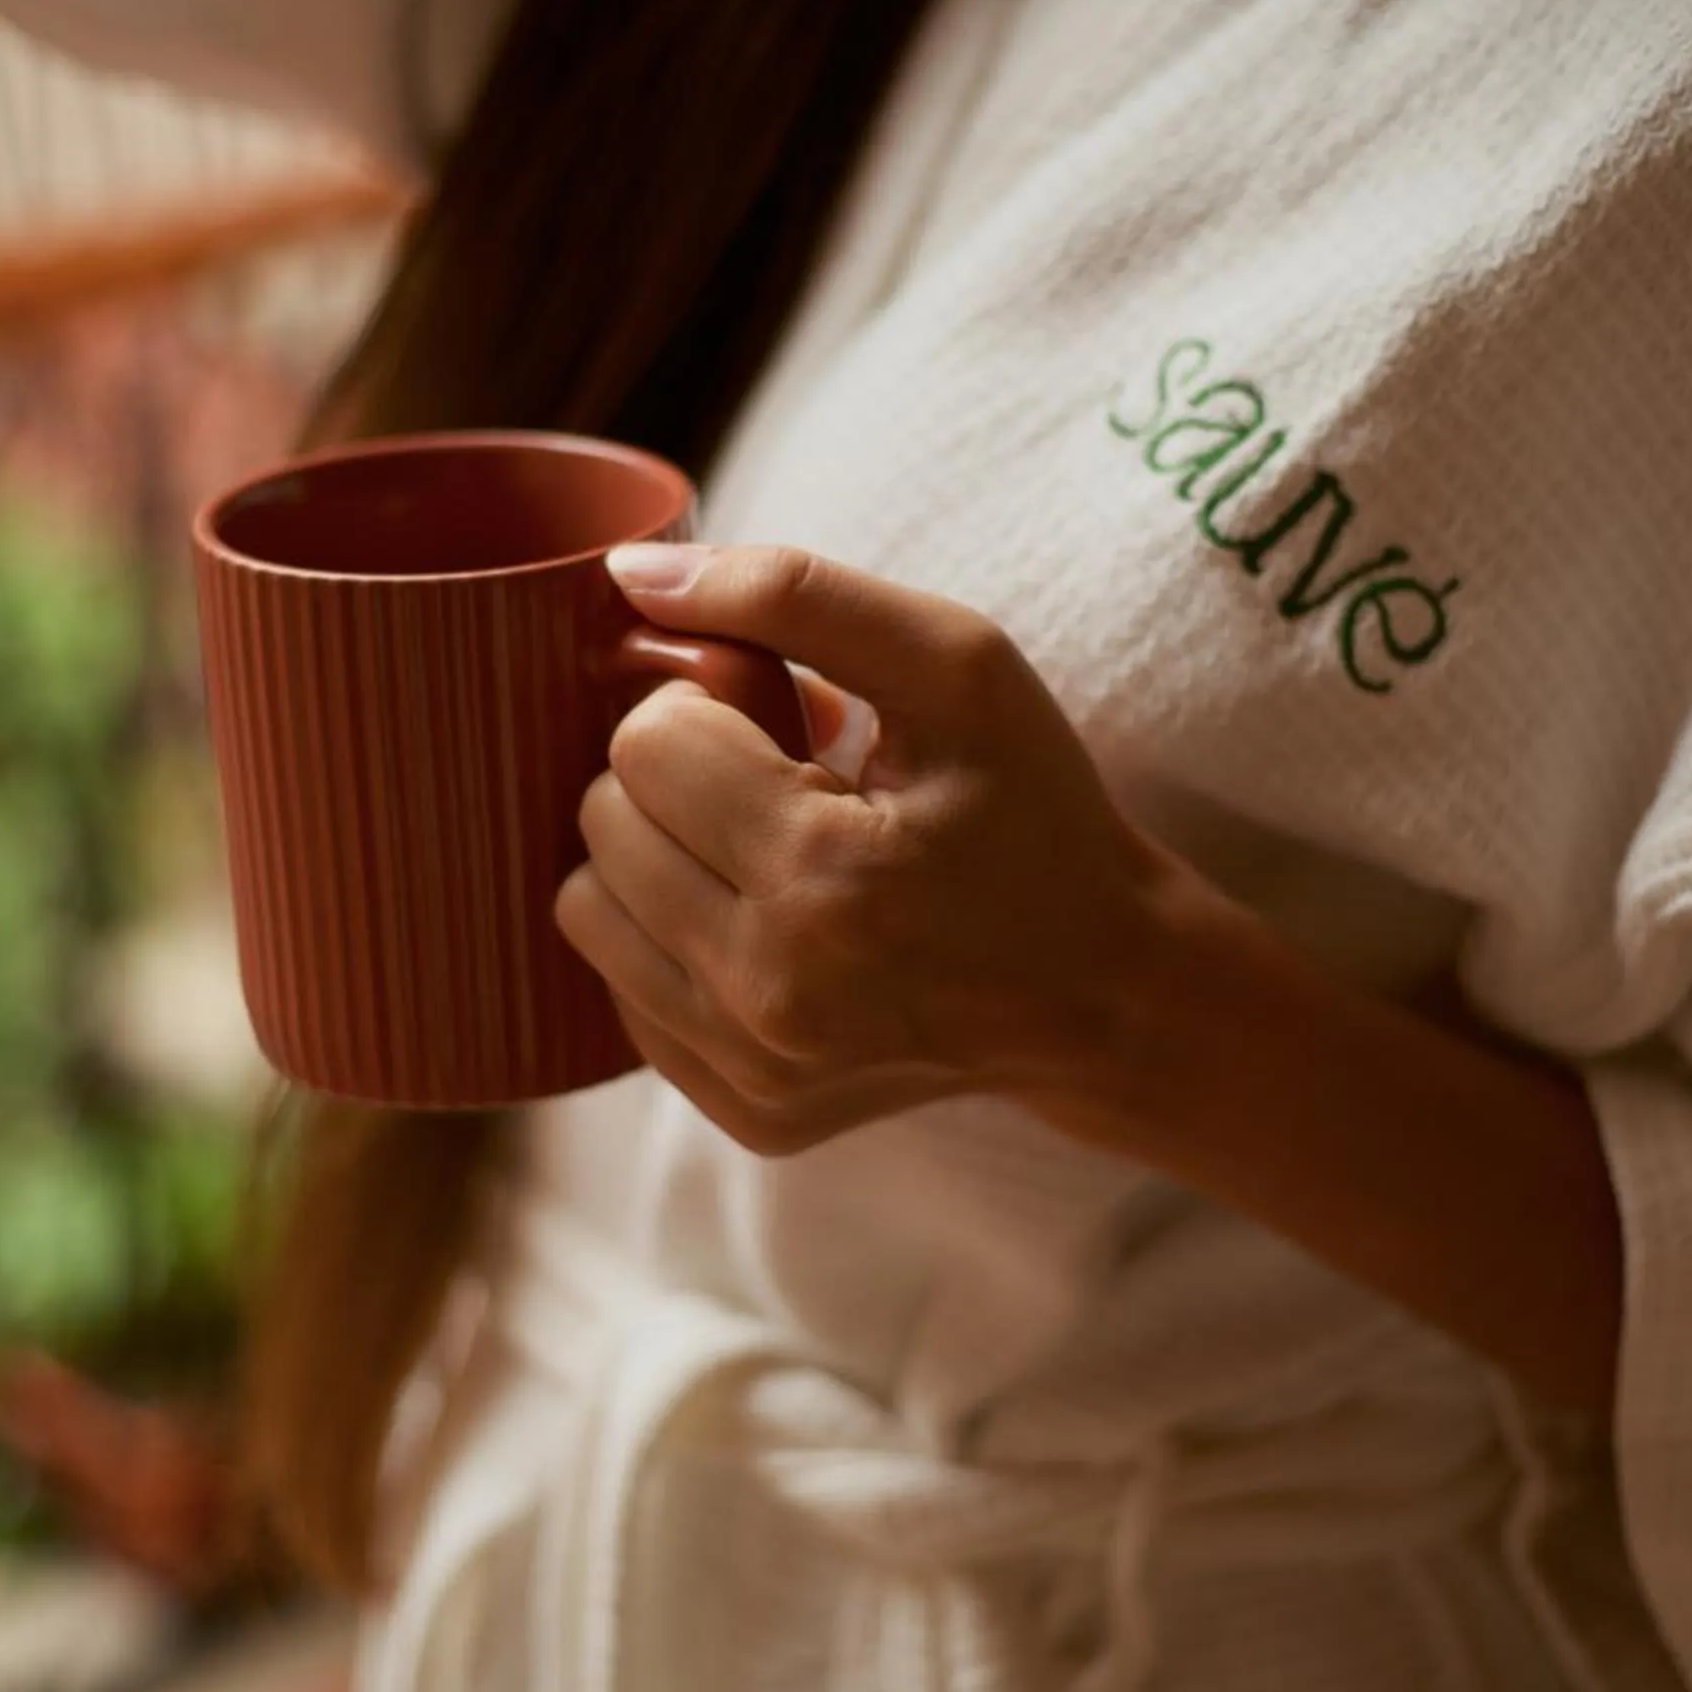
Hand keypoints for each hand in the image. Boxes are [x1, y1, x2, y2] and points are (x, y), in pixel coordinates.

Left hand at [553, 541, 1200, 1155]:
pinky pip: (622, 993)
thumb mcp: (960, 666)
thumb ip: (794, 594)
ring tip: (760, 847)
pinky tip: (763, 922)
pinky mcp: (749, 1115)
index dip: (708, 703)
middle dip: (676, 775)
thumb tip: (631, 576)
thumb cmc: (1037, 814)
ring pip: (586, 910)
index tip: (786, 718)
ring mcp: (755, 1068)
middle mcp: (773, 990)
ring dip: (655, 855)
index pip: (646, 743)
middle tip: (777, 777)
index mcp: (823, 873)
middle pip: (603, 823)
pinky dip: (671, 940)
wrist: (1105, 993)